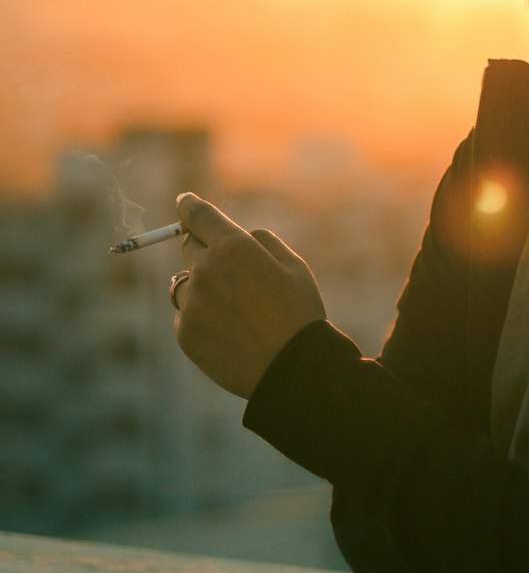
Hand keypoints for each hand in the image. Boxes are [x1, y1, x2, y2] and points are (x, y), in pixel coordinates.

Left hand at [172, 192, 326, 398]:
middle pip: (190, 247)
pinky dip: (202, 316)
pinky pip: (186, 314)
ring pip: (185, 282)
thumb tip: (241, 236)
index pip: (198, 216)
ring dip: (202, 286)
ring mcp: (192, 302)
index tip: (184, 202)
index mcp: (234, 247)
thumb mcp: (294, 266)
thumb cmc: (299, 313)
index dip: (189, 206)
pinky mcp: (185, 332)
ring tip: (235, 309)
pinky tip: (230, 331)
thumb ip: (262, 241)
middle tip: (233, 273)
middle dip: (206, 251)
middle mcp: (206, 270)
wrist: (290, 370)